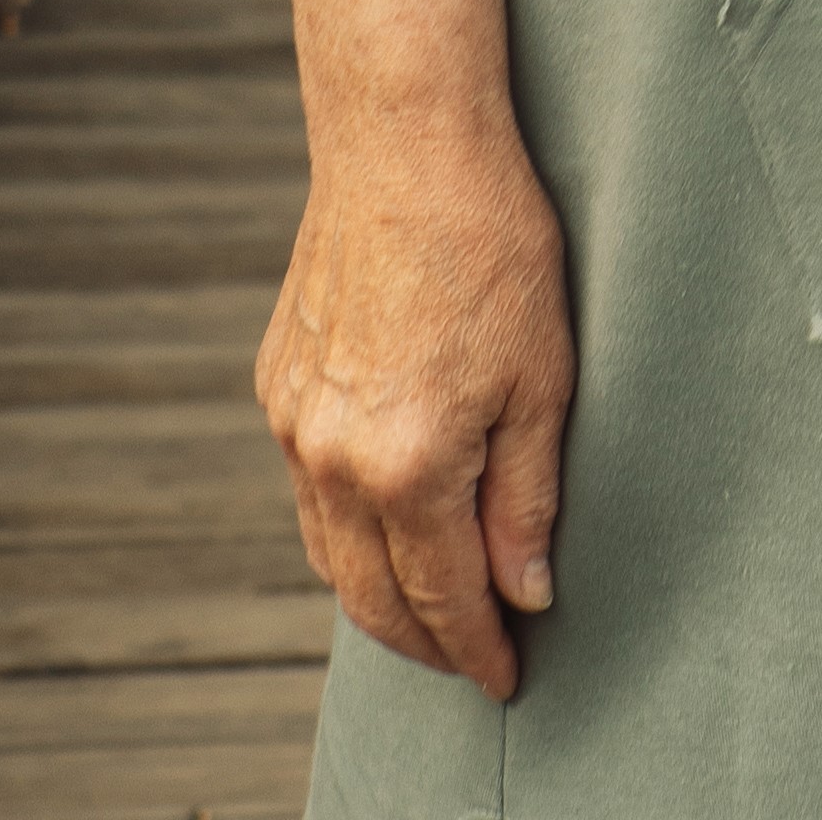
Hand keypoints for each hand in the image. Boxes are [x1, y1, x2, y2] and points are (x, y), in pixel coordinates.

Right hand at [256, 123, 575, 697]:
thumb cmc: (493, 244)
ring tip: (434, 610)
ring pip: (331, 552)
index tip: (507, 677)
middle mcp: (333, 460)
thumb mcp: (543, 373)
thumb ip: (529, 495)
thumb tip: (527, 590)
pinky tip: (386, 523)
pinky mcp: (278, 386)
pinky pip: (308, 491)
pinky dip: (346, 529)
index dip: (478, 647)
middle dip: (427, 641)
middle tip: (473, 658)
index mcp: (408, 465)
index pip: (445, 595)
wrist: (406, 144)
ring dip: (380, 594)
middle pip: (375, 595)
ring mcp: (295, 425)